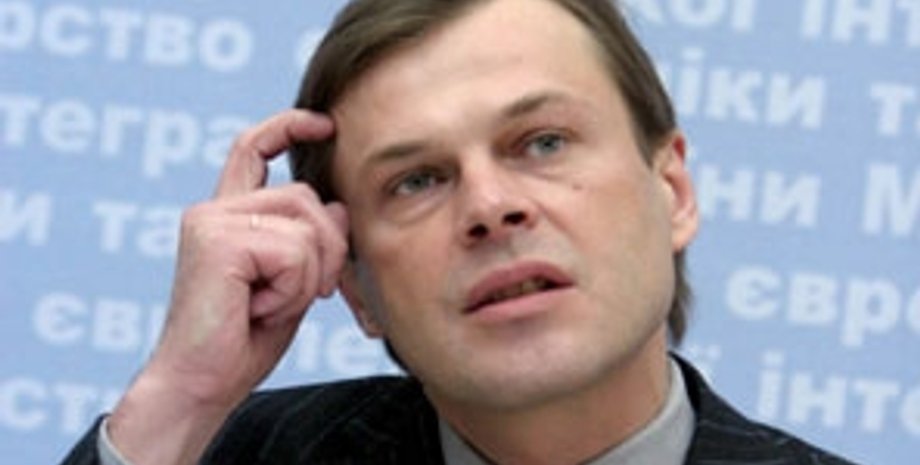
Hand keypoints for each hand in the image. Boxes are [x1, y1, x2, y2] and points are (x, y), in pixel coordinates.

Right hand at [107, 109, 347, 464]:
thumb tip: (338, 205)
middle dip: (327, 249)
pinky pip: (294, 251)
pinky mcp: (216, 240)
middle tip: (304, 295)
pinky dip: (292, 289)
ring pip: (306, 223)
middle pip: (306, 196)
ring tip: (269, 305)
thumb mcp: (293, 283)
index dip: (290, 127)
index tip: (326, 123)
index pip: (255, 150)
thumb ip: (312, 242)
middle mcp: (215, 210)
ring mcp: (211, 221)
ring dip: (308, 275)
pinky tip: (257, 309)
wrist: (201, 385)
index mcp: (228, 216)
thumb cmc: (244, 341)